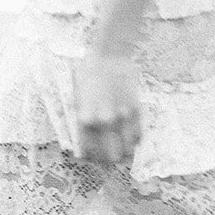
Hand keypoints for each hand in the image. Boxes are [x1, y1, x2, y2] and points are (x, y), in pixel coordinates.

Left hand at [73, 51, 142, 166]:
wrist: (110, 53)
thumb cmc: (89, 72)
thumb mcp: (77, 96)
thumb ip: (82, 120)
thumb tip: (86, 141)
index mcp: (85, 119)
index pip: (88, 152)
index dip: (90, 159)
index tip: (92, 159)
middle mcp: (103, 121)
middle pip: (109, 157)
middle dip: (107, 161)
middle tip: (107, 158)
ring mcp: (121, 116)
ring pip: (126, 150)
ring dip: (123, 155)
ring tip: (120, 152)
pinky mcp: (135, 110)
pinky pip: (138, 135)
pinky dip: (134, 142)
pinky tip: (130, 139)